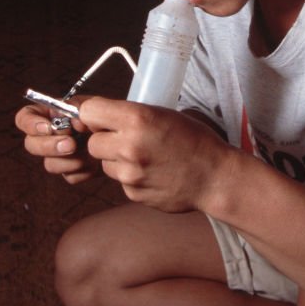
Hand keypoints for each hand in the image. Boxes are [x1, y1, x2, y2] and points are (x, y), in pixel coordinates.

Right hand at [16, 100, 99, 183]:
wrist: (119, 136)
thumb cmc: (102, 116)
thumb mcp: (92, 105)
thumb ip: (79, 107)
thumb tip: (73, 118)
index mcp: (48, 115)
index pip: (25, 118)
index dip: (30, 124)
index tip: (48, 127)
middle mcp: (48, 136)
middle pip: (31, 144)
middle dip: (50, 146)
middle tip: (71, 144)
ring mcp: (58, 156)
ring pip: (49, 164)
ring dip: (68, 161)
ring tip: (88, 154)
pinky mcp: (71, 171)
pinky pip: (69, 176)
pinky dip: (83, 171)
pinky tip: (95, 163)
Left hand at [80, 97, 232, 212]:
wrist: (215, 177)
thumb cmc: (195, 141)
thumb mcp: (164, 114)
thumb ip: (131, 115)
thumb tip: (100, 114)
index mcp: (137, 119)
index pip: (89, 111)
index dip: (93, 115)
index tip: (100, 117)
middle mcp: (129, 146)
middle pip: (92, 142)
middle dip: (105, 140)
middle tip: (125, 138)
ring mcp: (129, 174)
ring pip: (105, 163)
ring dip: (117, 160)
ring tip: (145, 157)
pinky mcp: (133, 194)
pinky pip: (120, 181)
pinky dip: (131, 177)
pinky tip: (153, 172)